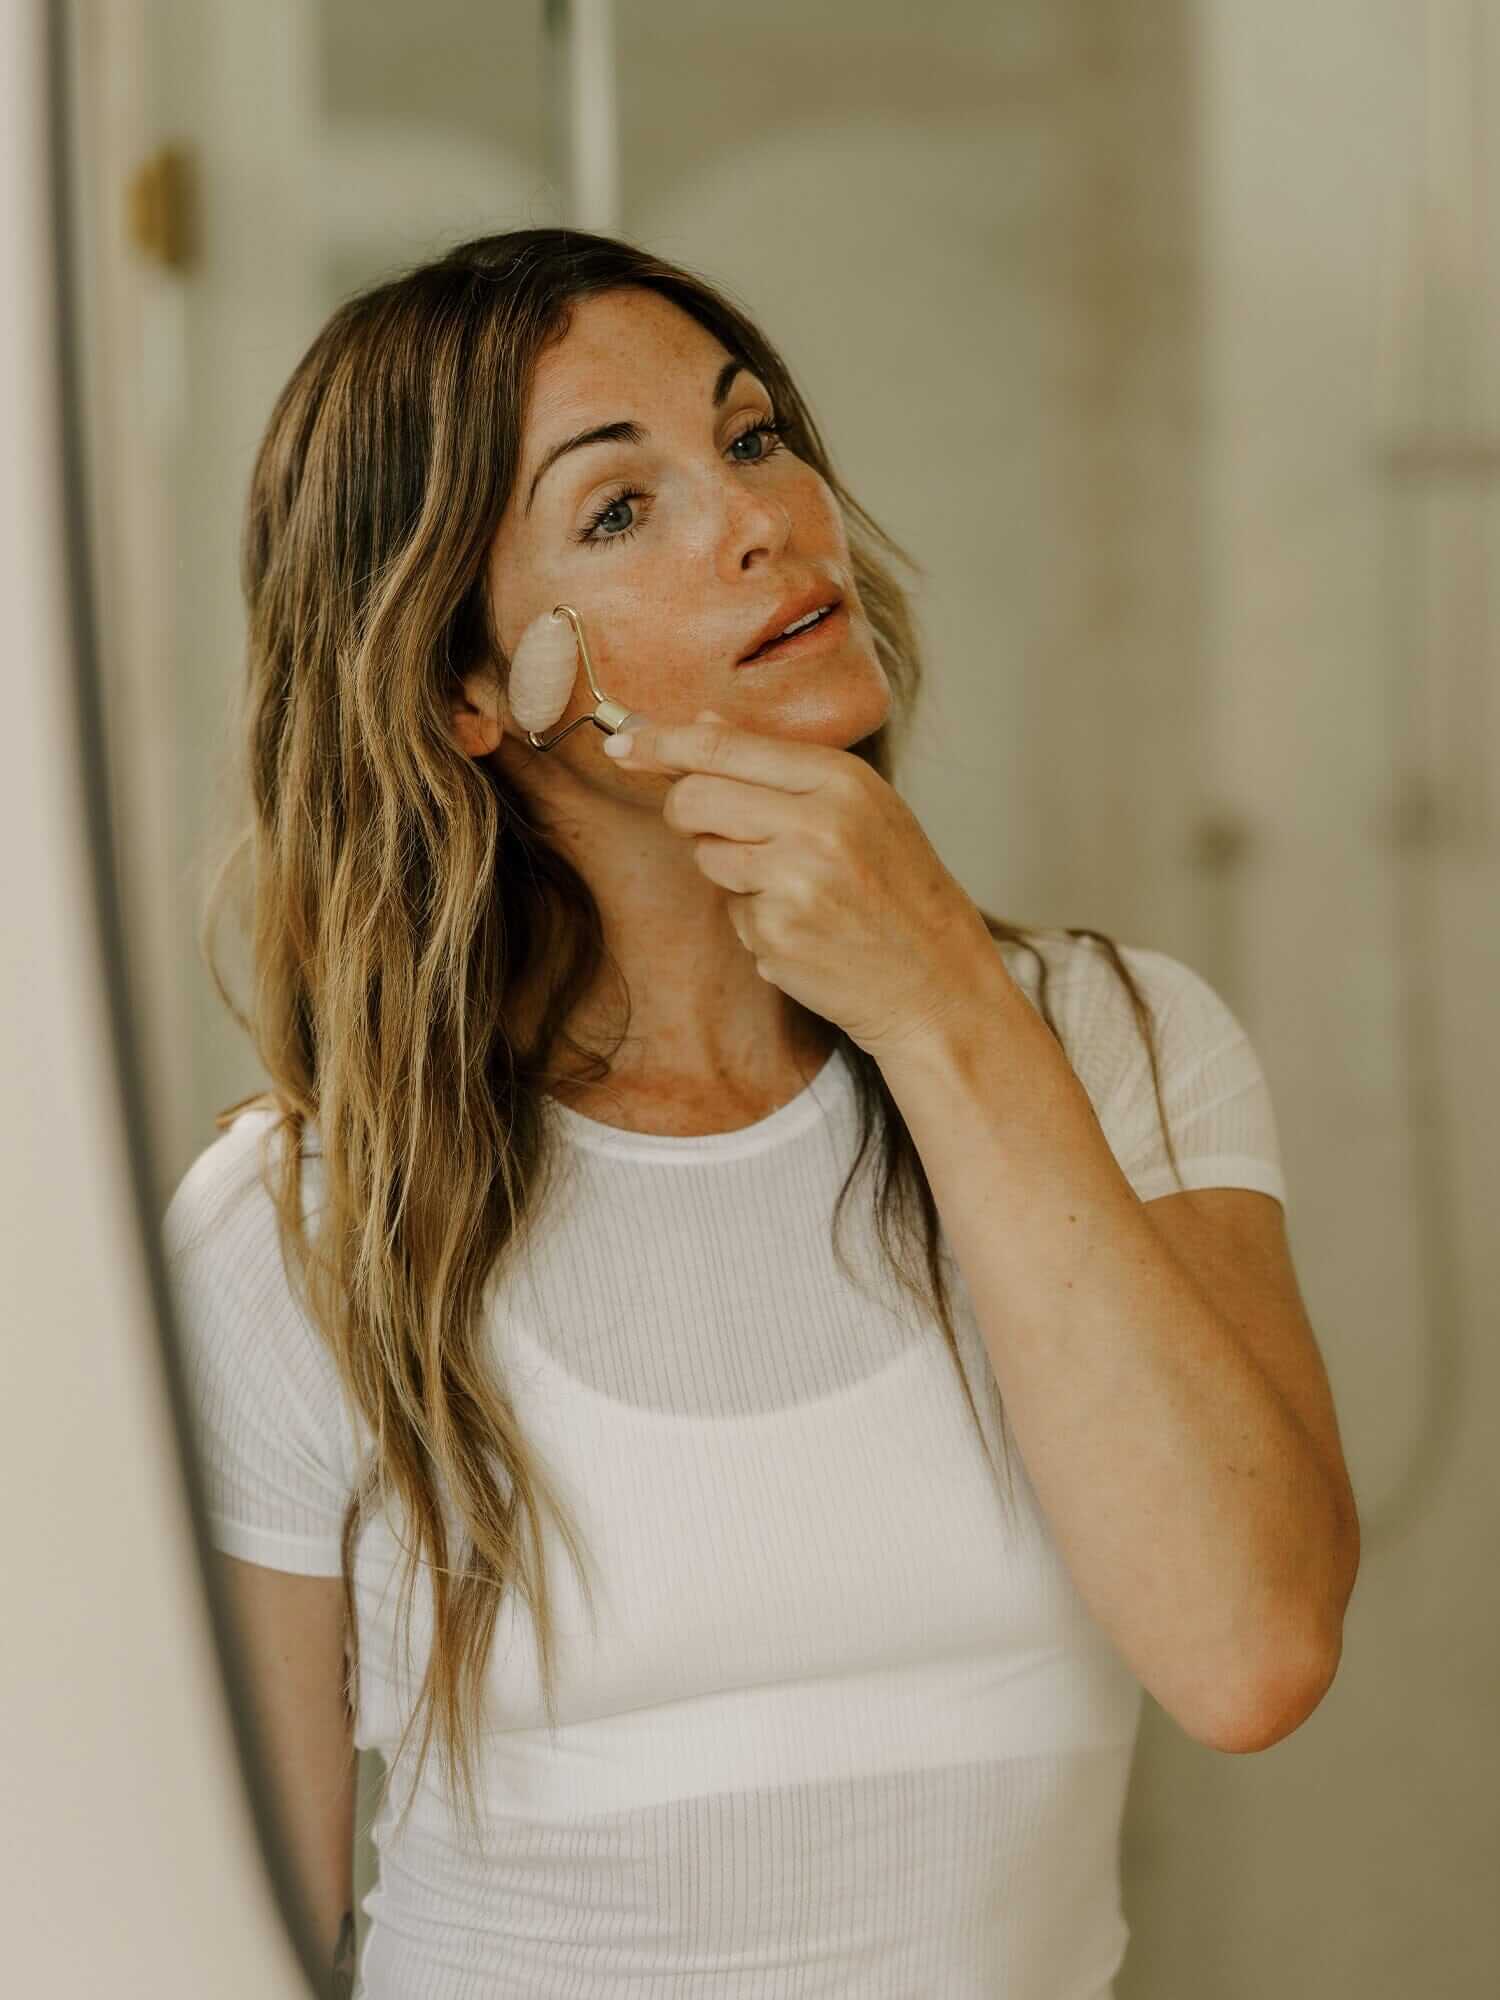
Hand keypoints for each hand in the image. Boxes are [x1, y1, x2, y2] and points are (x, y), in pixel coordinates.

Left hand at [602, 707, 995, 1059]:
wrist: (937, 981)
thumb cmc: (898, 888)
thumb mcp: (859, 807)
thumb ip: (775, 764)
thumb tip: (701, 721)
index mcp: (840, 780)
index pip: (722, 747)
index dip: (661, 744)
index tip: (623, 745)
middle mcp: (816, 824)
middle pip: (694, 799)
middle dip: (688, 813)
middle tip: (719, 830)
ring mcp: (793, 882)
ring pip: (706, 857)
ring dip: (731, 871)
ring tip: (795, 888)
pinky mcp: (775, 934)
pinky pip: (730, 912)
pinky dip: (755, 920)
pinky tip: (805, 929)